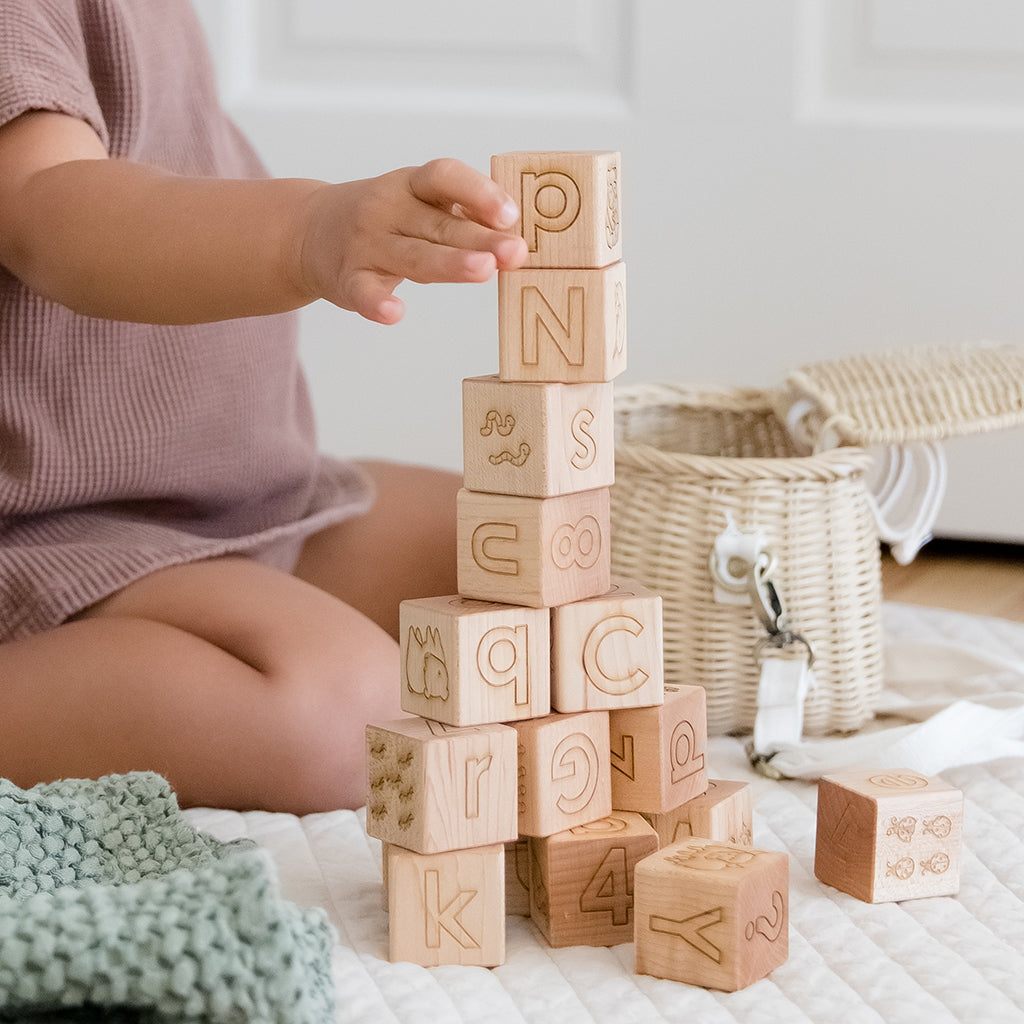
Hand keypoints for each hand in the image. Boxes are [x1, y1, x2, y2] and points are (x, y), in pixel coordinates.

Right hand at [296, 158, 528, 323]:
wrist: (309, 230)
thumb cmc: (386, 219)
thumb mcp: (420, 203)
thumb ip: (462, 217)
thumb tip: (520, 238)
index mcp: (412, 185)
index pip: (445, 177)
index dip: (478, 192)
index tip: (510, 214)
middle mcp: (388, 209)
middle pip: (439, 224)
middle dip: (481, 238)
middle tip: (516, 253)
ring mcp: (366, 244)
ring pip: (412, 256)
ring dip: (448, 263)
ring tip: (483, 271)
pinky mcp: (347, 279)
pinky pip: (363, 292)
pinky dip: (377, 303)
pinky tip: (395, 313)